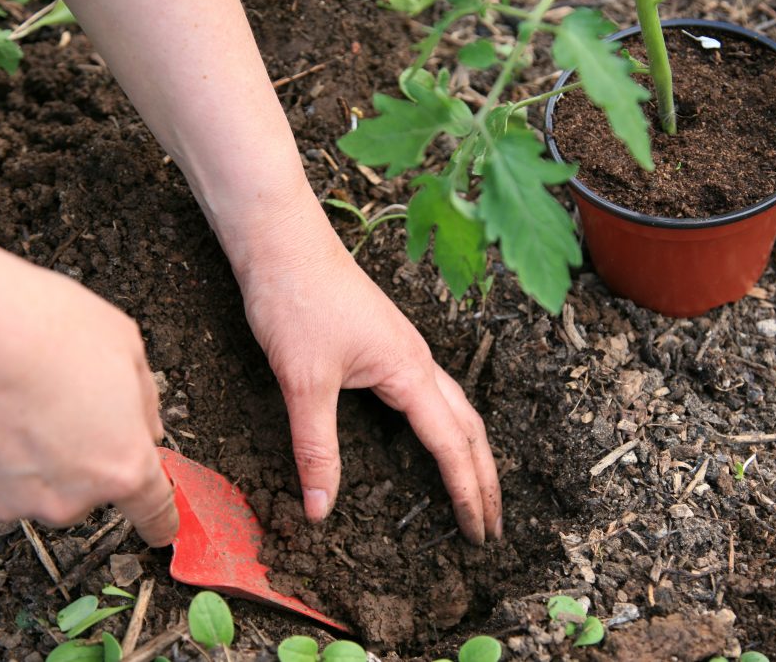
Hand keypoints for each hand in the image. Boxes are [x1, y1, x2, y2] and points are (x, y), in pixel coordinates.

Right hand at [0, 225, 177, 545]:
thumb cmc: (31, 327)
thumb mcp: (123, 346)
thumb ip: (144, 401)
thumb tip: (144, 425)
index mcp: (120, 464)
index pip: (153, 510)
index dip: (161, 519)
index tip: (163, 528)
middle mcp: (68, 496)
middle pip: (91, 486)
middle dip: (86, 451)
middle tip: (65, 401)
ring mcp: (10, 501)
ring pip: (39, 484)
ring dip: (35, 452)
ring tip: (19, 397)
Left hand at [223, 194, 501, 544]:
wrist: (282, 243)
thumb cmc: (297, 300)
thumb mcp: (304, 381)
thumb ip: (316, 448)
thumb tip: (321, 508)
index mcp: (409, 372)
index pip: (452, 446)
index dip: (467, 493)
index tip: (479, 533)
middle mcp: (418, 361)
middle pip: (469, 428)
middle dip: (485, 478)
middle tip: (492, 524)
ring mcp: (405, 350)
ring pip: (455, 408)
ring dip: (469, 451)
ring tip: (475, 487)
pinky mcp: (387, 344)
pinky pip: (431, 393)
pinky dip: (444, 426)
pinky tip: (429, 434)